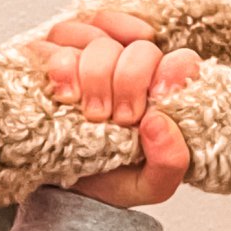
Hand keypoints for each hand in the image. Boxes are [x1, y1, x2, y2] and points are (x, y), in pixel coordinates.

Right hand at [26, 8, 201, 206]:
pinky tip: (66, 92)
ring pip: (96, 39)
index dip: (172, 69)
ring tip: (90, 113)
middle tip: (119, 117)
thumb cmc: (112, 179)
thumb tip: (158, 121)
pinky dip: (63, 63)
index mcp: (159, 91)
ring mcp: (89, 59)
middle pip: (136, 47)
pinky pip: (57, 41)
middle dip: (129, 80)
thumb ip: (170, 161)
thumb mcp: (150, 185)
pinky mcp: (51, 60)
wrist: (64, 190)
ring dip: (95, 74)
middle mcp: (128, 67)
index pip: (179, 59)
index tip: (159, 96)